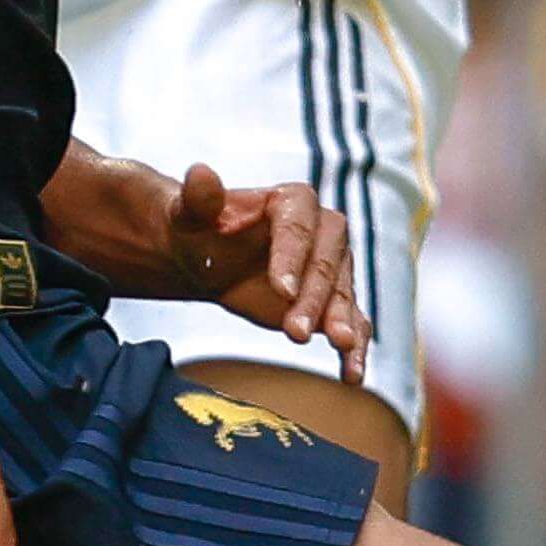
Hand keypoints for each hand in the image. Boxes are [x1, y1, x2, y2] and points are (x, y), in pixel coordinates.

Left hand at [164, 162, 365, 380]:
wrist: (207, 259)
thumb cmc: (197, 232)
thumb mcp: (189, 216)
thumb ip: (197, 199)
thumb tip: (199, 172)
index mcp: (291, 201)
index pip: (299, 225)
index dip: (292, 256)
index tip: (281, 289)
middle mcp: (322, 230)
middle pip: (327, 262)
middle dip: (315, 298)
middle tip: (296, 333)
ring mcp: (331, 267)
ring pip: (343, 292)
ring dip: (342, 320)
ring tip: (339, 346)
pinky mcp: (332, 301)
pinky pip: (353, 321)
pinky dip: (356, 347)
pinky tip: (353, 374)